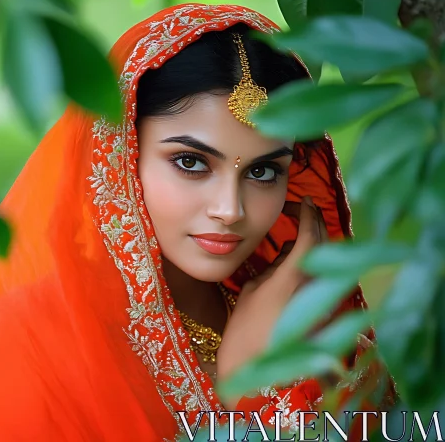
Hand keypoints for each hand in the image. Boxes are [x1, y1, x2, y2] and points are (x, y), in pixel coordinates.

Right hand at [216, 196, 327, 408]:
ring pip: (326, 264)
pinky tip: (296, 270)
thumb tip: (286, 250)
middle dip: (314, 226)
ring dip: (315, 248)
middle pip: (325, 246)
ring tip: (294, 241)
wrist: (255, 370)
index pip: (311, 233)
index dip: (308, 213)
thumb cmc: (244, 330)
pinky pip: (324, 282)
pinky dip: (314, 269)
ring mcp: (324, 302)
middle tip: (299, 215)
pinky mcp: (326, 316)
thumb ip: (273, 265)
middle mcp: (317, 285)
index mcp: (296, 275)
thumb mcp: (252, 289)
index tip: (304, 200)